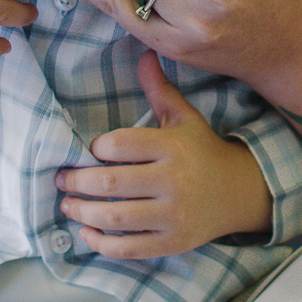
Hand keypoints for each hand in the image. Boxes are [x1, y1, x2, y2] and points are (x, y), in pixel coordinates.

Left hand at [55, 52, 272, 258]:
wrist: (240, 191)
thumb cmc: (202, 150)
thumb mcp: (184, 117)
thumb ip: (159, 89)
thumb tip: (144, 53)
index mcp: (172, 146)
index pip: (119, 145)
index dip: (96, 148)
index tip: (90, 151)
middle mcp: (173, 180)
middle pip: (109, 182)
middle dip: (76, 181)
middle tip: (61, 179)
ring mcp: (174, 215)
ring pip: (114, 216)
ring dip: (81, 211)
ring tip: (68, 204)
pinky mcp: (173, 242)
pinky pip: (129, 248)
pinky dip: (102, 243)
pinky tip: (87, 232)